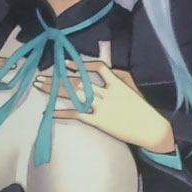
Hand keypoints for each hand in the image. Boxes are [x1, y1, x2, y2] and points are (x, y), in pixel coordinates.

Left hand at [35, 62, 175, 150]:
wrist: (152, 129)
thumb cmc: (144, 109)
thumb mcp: (133, 88)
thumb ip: (119, 78)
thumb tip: (105, 70)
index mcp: (118, 82)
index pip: (98, 67)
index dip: (80, 64)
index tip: (66, 63)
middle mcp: (107, 92)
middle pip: (79, 81)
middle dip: (57, 77)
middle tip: (41, 76)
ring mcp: (102, 107)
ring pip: (75, 95)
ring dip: (54, 90)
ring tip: (39, 86)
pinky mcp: (99, 121)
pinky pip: (77, 114)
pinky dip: (61, 112)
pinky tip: (49, 112)